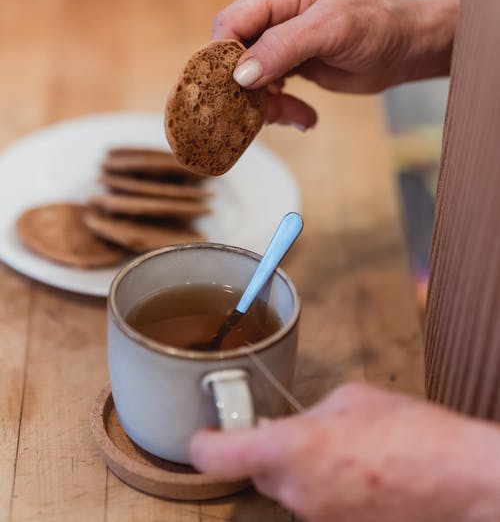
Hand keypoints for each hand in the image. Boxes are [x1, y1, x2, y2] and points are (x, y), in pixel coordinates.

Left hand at [190, 383, 499, 521]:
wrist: (459, 480)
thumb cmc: (410, 431)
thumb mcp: (351, 399)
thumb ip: (311, 413)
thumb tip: (300, 424)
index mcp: (291, 449)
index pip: (219, 457)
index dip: (203, 444)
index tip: (202, 434)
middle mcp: (296, 492)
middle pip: (258, 471)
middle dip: (267, 450)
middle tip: (290, 428)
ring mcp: (319, 519)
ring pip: (289, 489)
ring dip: (300, 468)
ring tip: (340, 448)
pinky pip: (316, 504)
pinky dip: (323, 486)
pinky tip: (355, 469)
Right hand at [212, 0, 456, 128]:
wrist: (404, 48)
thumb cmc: (378, 25)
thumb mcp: (332, 29)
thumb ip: (284, 46)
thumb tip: (241, 74)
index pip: (231, 21)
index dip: (228, 57)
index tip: (241, 90)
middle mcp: (269, 8)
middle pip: (232, 54)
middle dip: (250, 88)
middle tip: (277, 112)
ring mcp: (273, 37)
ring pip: (245, 78)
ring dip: (267, 104)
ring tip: (298, 115)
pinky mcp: (281, 63)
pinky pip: (263, 90)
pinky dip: (278, 107)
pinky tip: (303, 115)